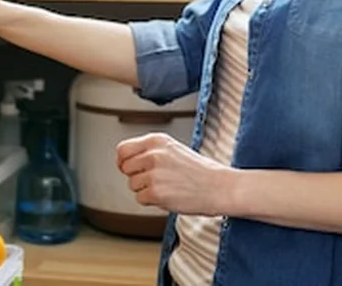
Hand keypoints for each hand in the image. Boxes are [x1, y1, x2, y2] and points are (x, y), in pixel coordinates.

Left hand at [116, 133, 233, 215]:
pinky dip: (152, 201)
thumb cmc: (199, 171)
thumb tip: (125, 161)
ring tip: (167, 186)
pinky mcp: (156, 192)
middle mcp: (153, 154)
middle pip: (125, 168)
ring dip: (146, 189)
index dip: (122, 160)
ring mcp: (154, 174)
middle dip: (136, 176)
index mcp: (156, 140)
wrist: (219, 187)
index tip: (126, 167)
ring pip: (132, 185)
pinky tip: (168, 195)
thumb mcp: (173, 150)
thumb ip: (149, 152)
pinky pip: (140, 199)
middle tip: (154, 179)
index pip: (123, 149)